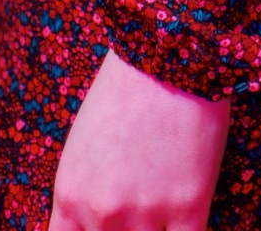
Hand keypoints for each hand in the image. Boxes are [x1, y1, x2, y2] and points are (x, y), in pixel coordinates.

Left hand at [49, 48, 229, 230]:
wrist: (169, 49)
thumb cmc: (125, 89)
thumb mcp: (82, 146)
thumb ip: (84, 194)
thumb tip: (95, 223)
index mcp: (71, 197)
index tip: (105, 227)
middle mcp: (102, 213)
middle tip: (136, 209)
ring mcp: (146, 213)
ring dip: (156, 230)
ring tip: (162, 203)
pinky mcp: (189, 205)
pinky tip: (187, 215)